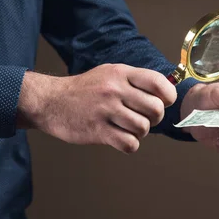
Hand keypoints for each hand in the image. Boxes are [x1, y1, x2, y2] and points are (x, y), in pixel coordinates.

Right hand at [17, 64, 176, 152]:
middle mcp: (114, 90)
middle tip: (143, 119)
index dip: (168, 97)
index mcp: (120, 73)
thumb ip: (134, 80)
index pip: (159, 83)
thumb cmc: (84, 89)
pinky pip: (129, 144)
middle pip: (155, 109)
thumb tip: (165, 92)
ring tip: (127, 128)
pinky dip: (129, 145)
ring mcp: (106, 110)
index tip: (163, 103)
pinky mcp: (97, 131)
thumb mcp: (108, 73)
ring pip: (143, 128)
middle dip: (154, 118)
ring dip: (139, 132)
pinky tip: (120, 139)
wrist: (50, 102)